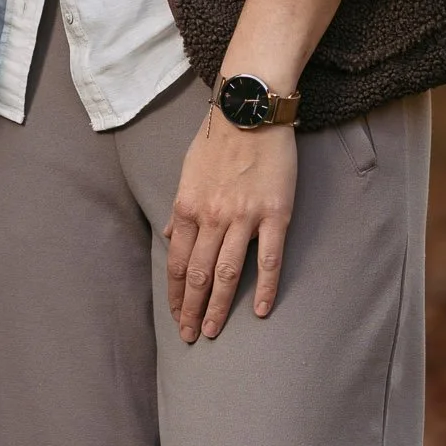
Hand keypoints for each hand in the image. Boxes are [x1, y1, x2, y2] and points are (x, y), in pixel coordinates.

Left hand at [163, 107, 296, 342]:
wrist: (251, 110)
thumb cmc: (218, 138)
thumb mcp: (188, 171)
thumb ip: (181, 208)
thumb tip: (170, 237)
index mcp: (188, 207)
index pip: (176, 262)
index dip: (175, 293)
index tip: (175, 315)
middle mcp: (212, 216)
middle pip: (198, 274)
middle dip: (191, 309)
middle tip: (190, 336)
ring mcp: (244, 217)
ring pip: (228, 273)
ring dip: (218, 306)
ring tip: (212, 331)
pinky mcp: (275, 214)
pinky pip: (269, 259)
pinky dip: (265, 287)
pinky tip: (259, 310)